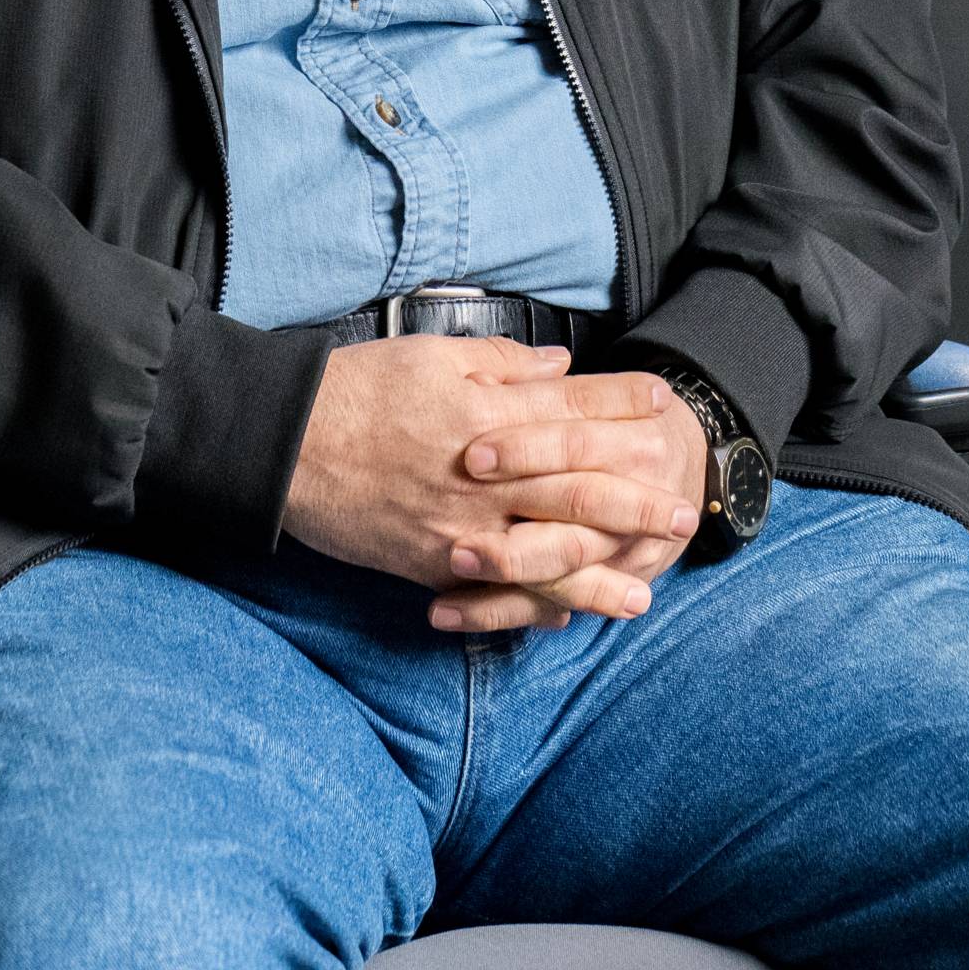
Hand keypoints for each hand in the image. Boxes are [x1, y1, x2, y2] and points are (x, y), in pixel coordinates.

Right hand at [279, 336, 700, 630]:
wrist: (286, 445)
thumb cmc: (356, 390)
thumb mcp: (430, 354)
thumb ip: (500, 363)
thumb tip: (557, 368)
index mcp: (488, 418)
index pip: (572, 410)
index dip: (620, 406)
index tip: (662, 404)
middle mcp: (486, 479)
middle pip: (578, 492)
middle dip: (635, 503)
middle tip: (682, 514)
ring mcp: (461, 528)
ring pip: (546, 558)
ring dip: (599, 577)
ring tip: (641, 594)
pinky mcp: (432, 562)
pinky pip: (495, 591)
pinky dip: (531, 605)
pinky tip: (562, 615)